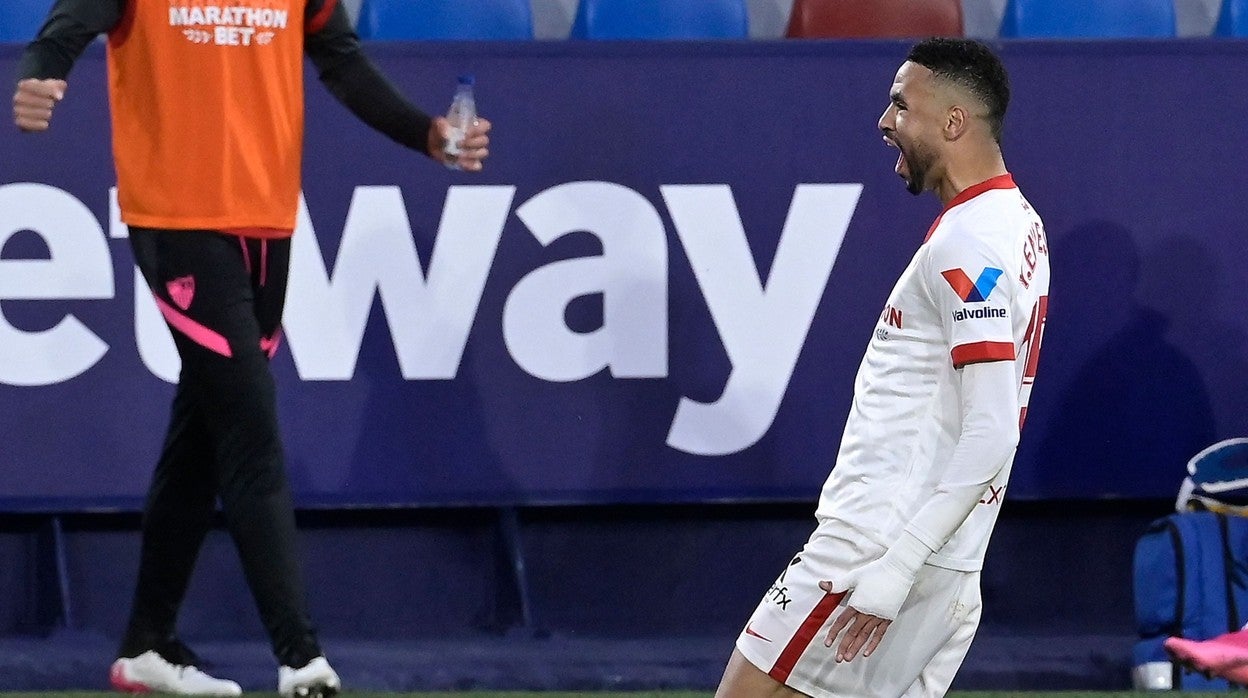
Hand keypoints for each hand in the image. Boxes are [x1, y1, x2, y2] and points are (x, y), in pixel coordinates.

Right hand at [13, 78, 67, 131]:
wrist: (46, 108)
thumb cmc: (50, 94)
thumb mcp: (55, 87)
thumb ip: (57, 88)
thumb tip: (58, 97)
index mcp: (24, 86)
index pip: (28, 85)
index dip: (44, 90)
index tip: (56, 96)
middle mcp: (18, 97)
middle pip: (22, 98)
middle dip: (40, 102)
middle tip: (52, 105)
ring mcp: (18, 109)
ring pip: (21, 111)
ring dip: (38, 113)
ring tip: (49, 113)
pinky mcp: (20, 121)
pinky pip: (21, 123)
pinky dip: (34, 124)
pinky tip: (46, 124)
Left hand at [429, 115, 491, 171]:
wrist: (433, 143)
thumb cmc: (439, 130)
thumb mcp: (438, 124)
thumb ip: (442, 125)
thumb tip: (447, 135)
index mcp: (474, 125)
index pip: (485, 126)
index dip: (478, 129)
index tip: (465, 133)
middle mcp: (478, 138)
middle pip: (484, 141)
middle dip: (472, 143)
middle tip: (457, 144)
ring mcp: (476, 151)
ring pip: (483, 153)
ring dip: (471, 154)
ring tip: (458, 154)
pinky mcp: (471, 162)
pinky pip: (477, 166)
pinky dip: (470, 165)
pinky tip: (460, 163)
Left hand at [818, 548, 917, 662]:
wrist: (897, 571)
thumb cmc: (875, 572)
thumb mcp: (854, 577)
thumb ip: (837, 585)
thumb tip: (822, 585)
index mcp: (857, 604)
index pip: (842, 622)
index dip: (834, 633)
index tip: (828, 644)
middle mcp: (867, 613)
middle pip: (853, 633)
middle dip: (844, 646)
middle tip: (838, 658)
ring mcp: (879, 617)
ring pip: (865, 636)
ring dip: (856, 648)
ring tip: (849, 658)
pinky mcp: (889, 617)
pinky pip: (879, 634)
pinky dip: (873, 644)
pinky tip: (866, 652)